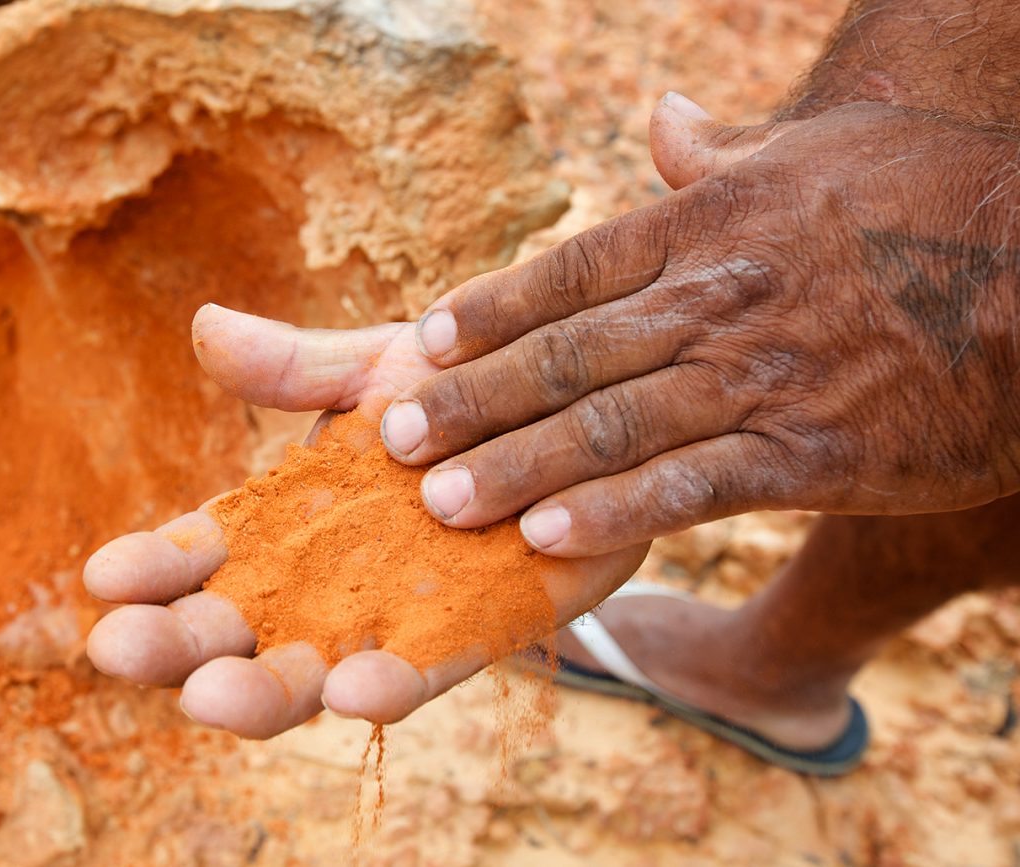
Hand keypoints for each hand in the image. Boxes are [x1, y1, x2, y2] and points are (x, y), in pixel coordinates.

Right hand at [84, 306, 646, 737]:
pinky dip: (391, 684)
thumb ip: (294, 366)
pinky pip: (431, 669)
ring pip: (313, 670)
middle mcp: (327, 583)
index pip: (203, 556)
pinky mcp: (481, 630)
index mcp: (286, 525)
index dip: (153, 568)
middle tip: (117, 649)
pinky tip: (356, 692)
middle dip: (175, 645)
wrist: (585, 406)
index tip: (99, 577)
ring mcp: (397, 614)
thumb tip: (205, 327)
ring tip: (209, 698)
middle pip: (236, 630)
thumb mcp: (374, 368)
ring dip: (260, 690)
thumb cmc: (463, 390)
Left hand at [378, 95, 1019, 556]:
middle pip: (564, 355)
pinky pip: (690, 486)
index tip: (416, 347)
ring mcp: (759, 379)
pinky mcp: (810, 454)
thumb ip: (724, 153)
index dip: (485, 312)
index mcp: (710, 225)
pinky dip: (614, 513)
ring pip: (608, 426)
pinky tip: (547, 539)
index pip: (568, 270)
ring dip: (514, 466)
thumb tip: (661, 121)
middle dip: (470, 401)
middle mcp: (716, 300)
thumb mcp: (823, 150)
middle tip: (390, 440)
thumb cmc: (935, 200)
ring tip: (438, 502)